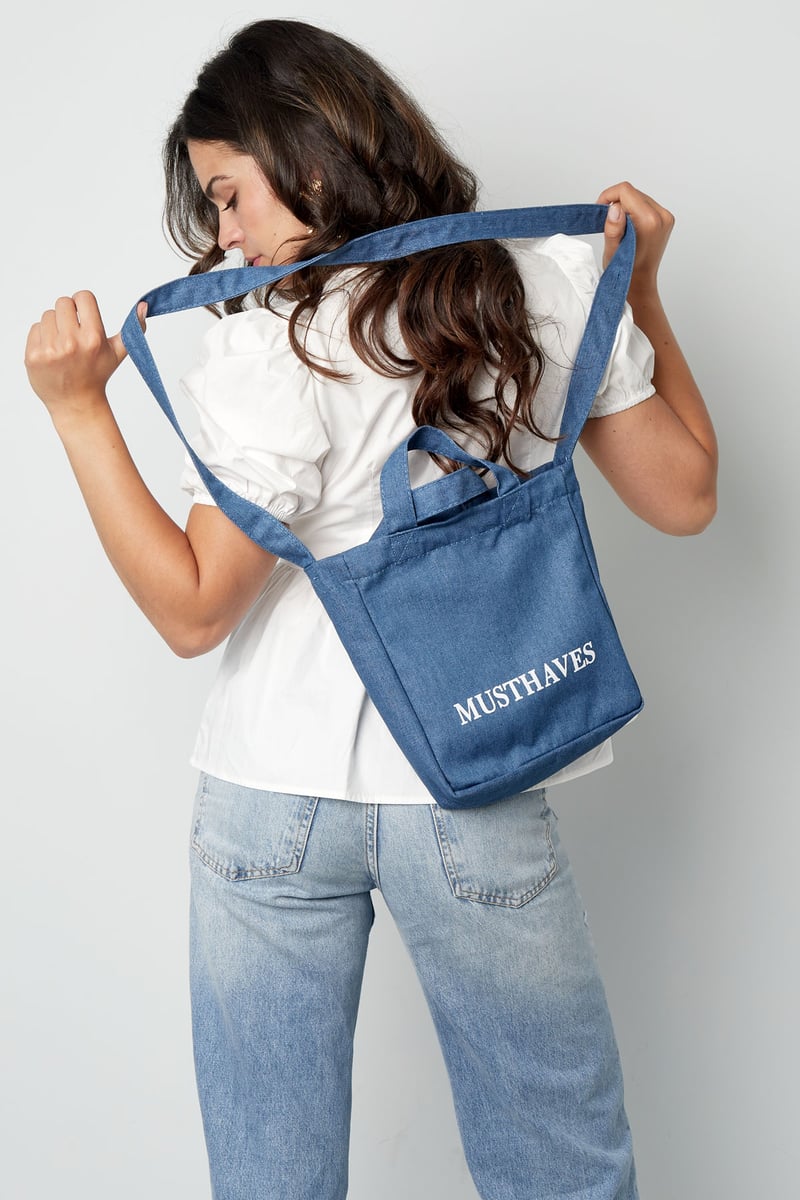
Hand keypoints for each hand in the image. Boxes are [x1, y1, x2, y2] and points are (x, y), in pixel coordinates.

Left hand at [25, 292, 146, 422]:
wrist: (76, 403)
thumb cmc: (97, 375)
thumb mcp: (118, 353)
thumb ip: (133, 329)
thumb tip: (144, 305)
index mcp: (93, 338)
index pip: (83, 296)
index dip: (82, 304)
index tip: (83, 317)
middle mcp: (71, 343)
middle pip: (62, 302)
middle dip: (68, 314)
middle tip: (73, 333)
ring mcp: (50, 350)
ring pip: (47, 315)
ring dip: (54, 326)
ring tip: (62, 345)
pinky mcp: (33, 356)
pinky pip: (35, 329)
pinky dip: (42, 338)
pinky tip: (51, 353)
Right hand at [597, 181, 674, 287]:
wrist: (640, 282)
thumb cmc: (625, 270)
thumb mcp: (612, 251)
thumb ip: (613, 229)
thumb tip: (615, 208)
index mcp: (649, 222)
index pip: (626, 190)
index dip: (608, 196)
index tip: (601, 210)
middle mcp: (662, 216)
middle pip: (633, 192)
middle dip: (617, 202)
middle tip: (608, 221)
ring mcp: (666, 217)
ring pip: (639, 196)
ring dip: (625, 207)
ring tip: (619, 226)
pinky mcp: (666, 219)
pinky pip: (645, 204)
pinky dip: (634, 210)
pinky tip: (628, 227)